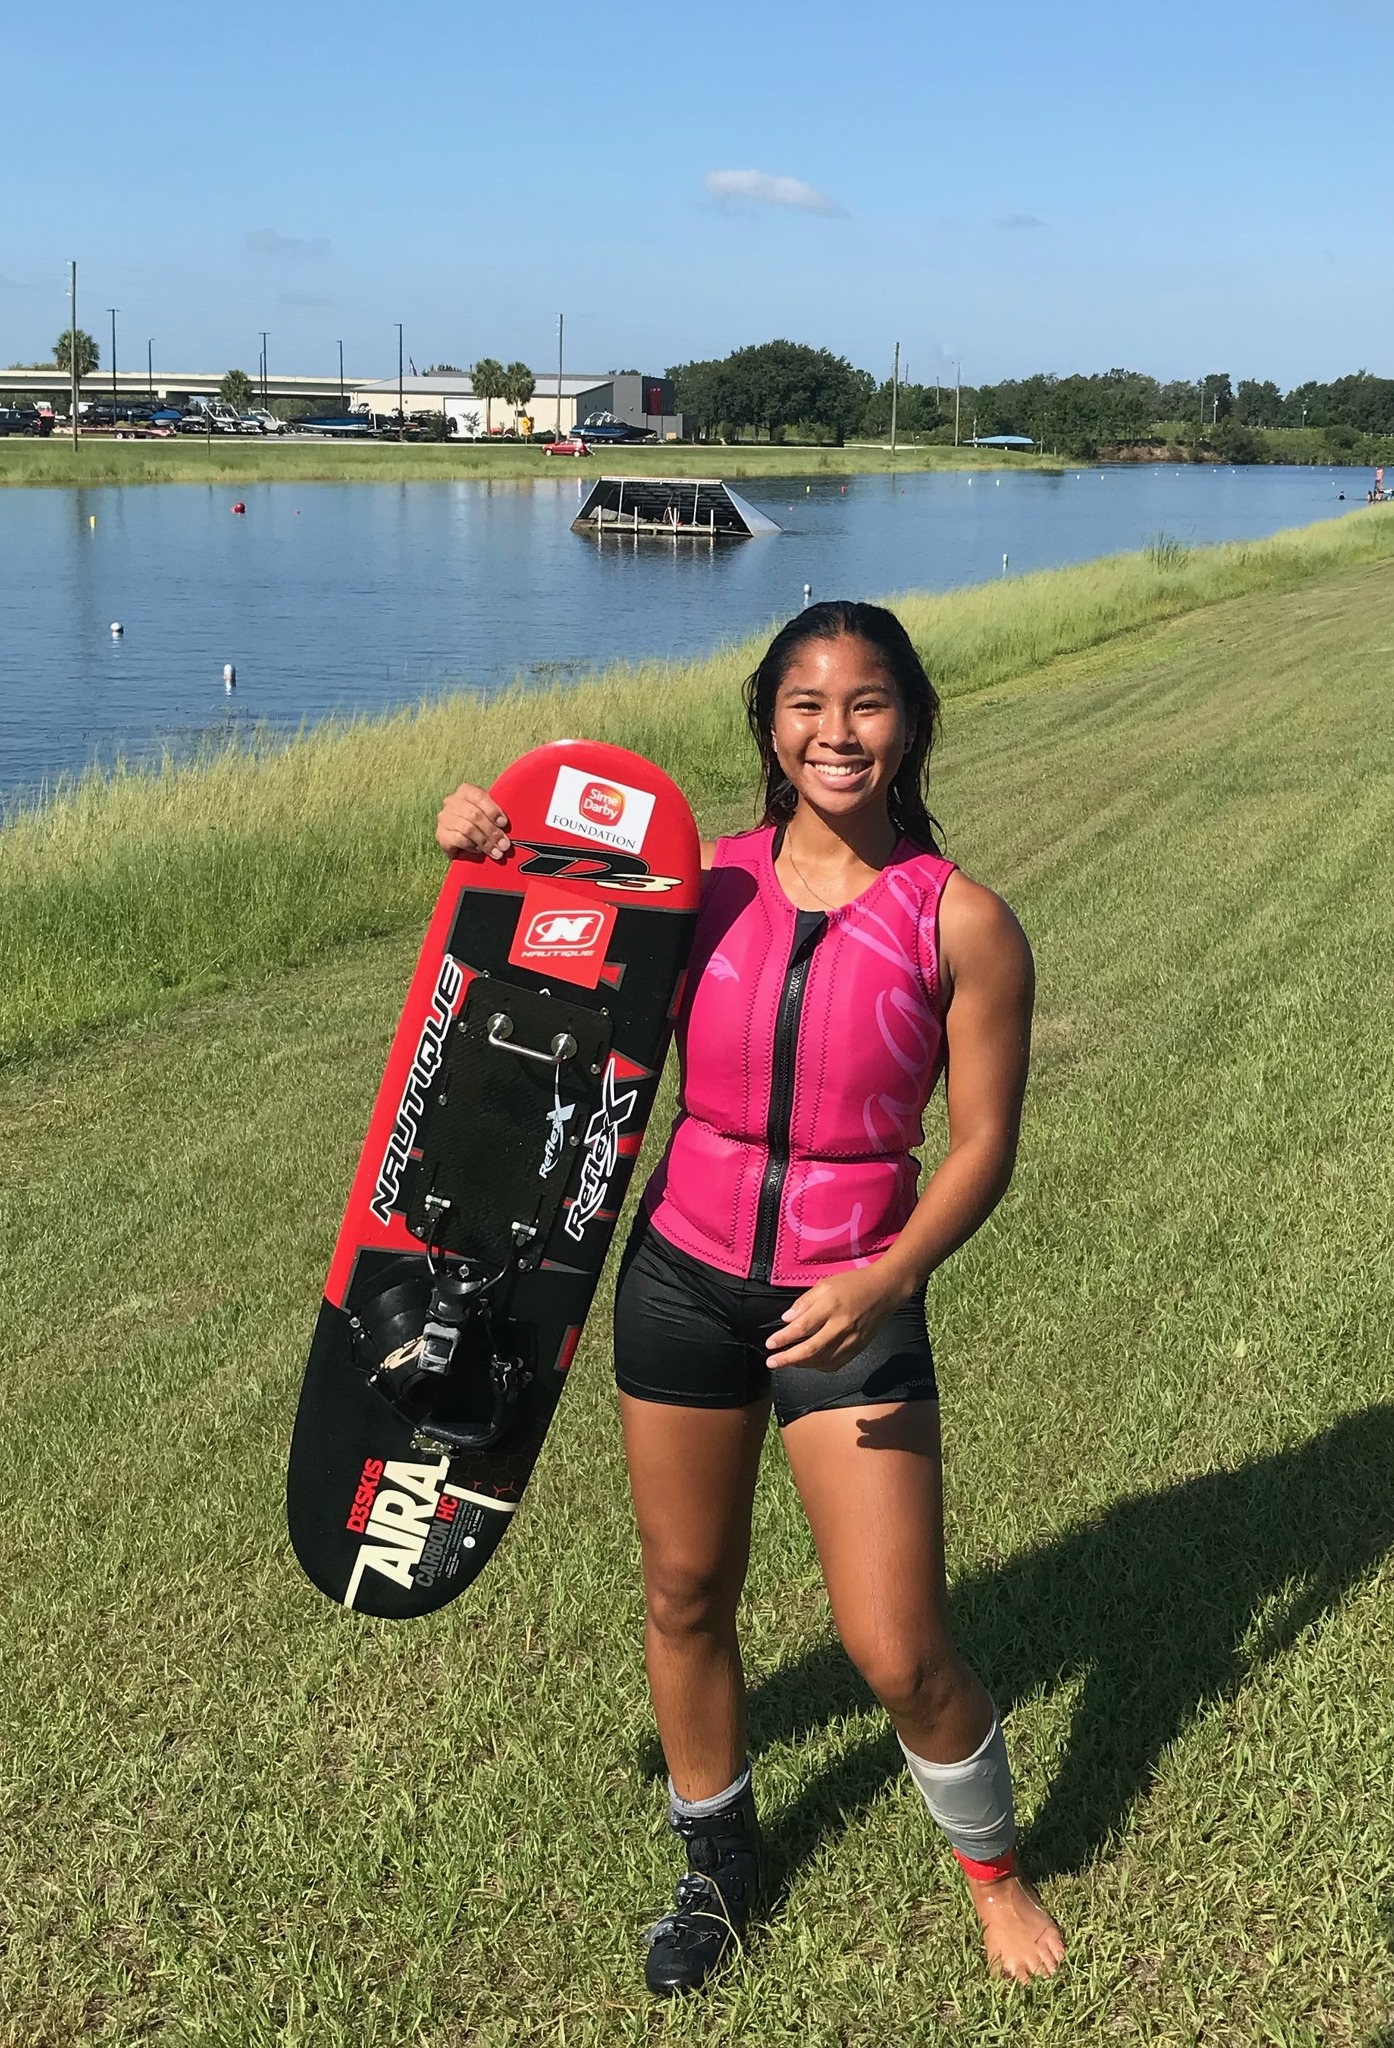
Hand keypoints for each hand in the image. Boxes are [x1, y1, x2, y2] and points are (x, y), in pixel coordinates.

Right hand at [436, 782, 510, 861]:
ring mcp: (444, 818)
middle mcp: (451, 802)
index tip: (504, 823)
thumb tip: (515, 821)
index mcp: (465, 791)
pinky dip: (472, 846)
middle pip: (474, 815)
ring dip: (485, 842)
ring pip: (467, 828)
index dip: (493, 810)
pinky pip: (459, 840)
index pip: (479, 796)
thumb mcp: (488, 813)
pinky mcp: (440, 835)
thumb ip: (496, 813)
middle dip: (492, 831)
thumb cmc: (482, 823)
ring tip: (497, 852)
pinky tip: (480, 851)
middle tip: (505, 844)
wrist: (461, 840)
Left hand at [765, 1265, 909, 1372]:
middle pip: (811, 1350)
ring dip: (802, 1364)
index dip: (783, 1338)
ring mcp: (852, 1340)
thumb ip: (805, 1302)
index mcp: (831, 1306)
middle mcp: (841, 1326)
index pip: (802, 1328)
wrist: (886, 1290)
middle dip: (788, 1359)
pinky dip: (820, 1366)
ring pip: (822, 1360)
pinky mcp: (859, 1348)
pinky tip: (810, 1362)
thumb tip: (786, 1320)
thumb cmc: (853, 1284)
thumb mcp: (825, 1284)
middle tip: (771, 1363)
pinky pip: (836, 1364)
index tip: (769, 1344)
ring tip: (788, 1361)